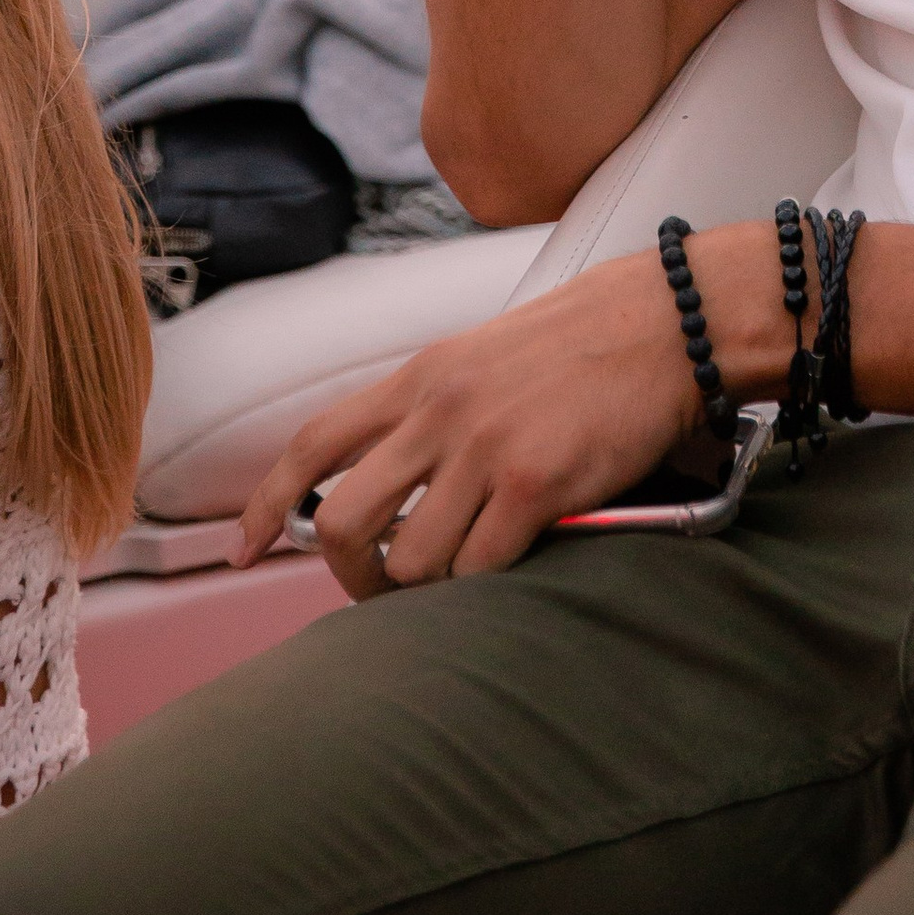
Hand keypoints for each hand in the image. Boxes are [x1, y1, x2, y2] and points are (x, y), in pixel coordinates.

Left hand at [236, 234, 785, 594]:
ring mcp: (484, 448)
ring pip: (409, 559)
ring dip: (429, 587)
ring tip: (464, 575)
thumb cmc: (590, 340)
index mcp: (422, 375)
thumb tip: (396, 476)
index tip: (245, 546)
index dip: (267, 502)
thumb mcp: (487, 356)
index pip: (312, 442)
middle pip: (342, 519)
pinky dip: (488, 584)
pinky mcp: (535, 483)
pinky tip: (515, 562)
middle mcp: (439, 410)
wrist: (669, 322)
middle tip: (380, 592)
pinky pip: (480, 568)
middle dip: (349, 576)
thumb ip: (435, 408)